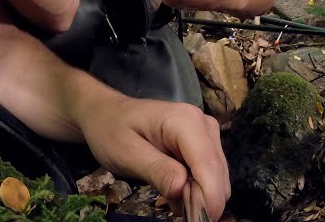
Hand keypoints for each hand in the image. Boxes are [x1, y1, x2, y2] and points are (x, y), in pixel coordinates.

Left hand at [79, 94, 228, 220]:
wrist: (107, 114)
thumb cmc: (111, 130)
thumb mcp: (126, 152)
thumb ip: (156, 170)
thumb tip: (182, 190)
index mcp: (186, 121)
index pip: (208, 166)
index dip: (209, 198)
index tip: (197, 221)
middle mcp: (204, 126)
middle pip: (217, 175)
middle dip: (202, 200)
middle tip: (176, 213)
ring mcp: (207, 135)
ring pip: (217, 179)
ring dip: (199, 197)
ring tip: (170, 201)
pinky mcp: (205, 147)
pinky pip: (210, 177)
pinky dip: (196, 190)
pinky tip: (175, 192)